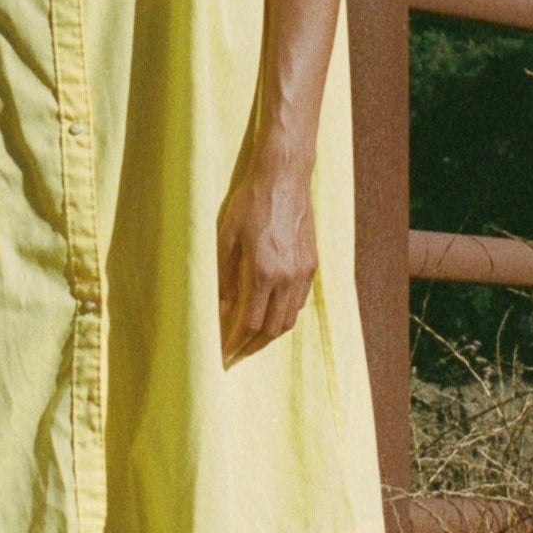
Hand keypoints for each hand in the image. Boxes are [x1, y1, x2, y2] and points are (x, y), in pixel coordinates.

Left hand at [217, 137, 318, 365]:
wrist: (284, 177)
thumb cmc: (250, 203)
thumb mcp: (226, 238)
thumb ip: (223, 277)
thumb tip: (220, 309)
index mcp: (264, 272)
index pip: (250, 323)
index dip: (235, 342)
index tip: (223, 353)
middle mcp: (288, 277)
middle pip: (273, 329)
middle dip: (253, 347)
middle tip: (236, 355)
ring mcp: (304, 272)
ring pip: (290, 318)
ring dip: (271, 334)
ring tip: (252, 340)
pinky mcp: (312, 264)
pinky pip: (299, 301)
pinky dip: (284, 314)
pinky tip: (271, 313)